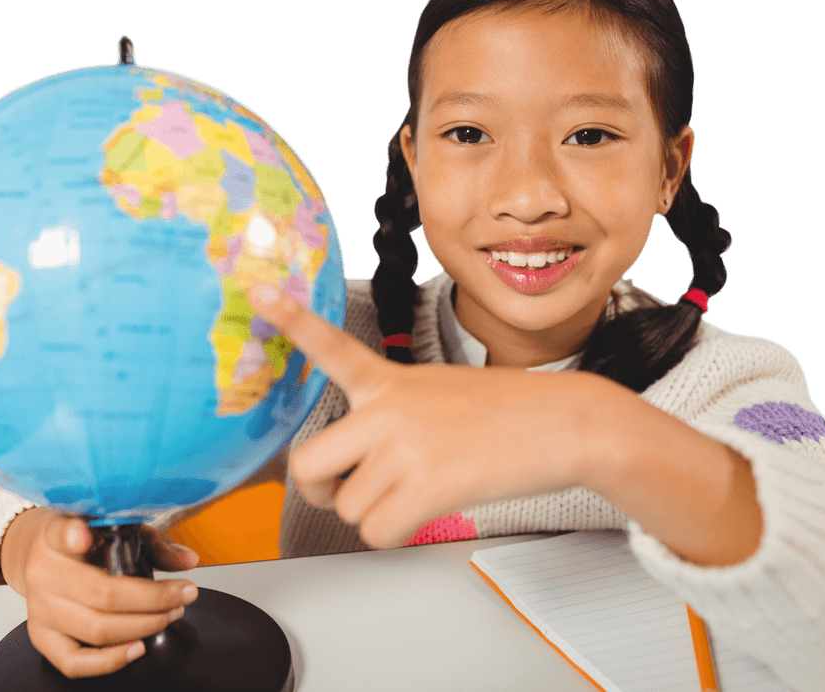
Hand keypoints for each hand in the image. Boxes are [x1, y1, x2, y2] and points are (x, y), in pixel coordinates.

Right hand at [2, 509, 199, 678]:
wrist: (40, 558)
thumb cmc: (85, 541)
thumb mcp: (116, 529)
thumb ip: (153, 543)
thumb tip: (188, 560)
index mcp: (55, 536)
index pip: (60, 533)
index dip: (72, 535)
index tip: (84, 535)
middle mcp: (43, 572)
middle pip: (102, 594)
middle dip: (155, 599)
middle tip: (183, 594)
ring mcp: (39, 609)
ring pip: (96, 629)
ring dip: (144, 626)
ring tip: (170, 615)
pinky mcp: (41, 638)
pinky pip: (74, 662)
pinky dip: (110, 661)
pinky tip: (138, 646)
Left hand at [247, 282, 597, 548]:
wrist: (566, 423)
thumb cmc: (510, 411)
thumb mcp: (439, 390)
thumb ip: (392, 414)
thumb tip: (362, 470)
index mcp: (389, 380)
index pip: (330, 345)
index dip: (290, 319)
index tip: (258, 291)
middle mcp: (386, 409)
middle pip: (305, 466)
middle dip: (320, 490)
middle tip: (342, 491)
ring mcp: (403, 446)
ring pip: (349, 509)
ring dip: (378, 513)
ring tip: (421, 489)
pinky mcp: (426, 484)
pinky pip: (378, 533)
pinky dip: (399, 533)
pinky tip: (428, 509)